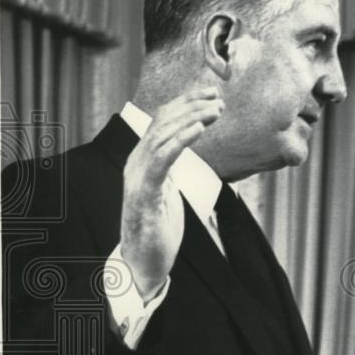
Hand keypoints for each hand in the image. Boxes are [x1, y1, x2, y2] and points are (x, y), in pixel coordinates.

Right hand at [120, 87, 223, 301]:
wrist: (142, 262)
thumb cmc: (158, 226)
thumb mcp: (167, 188)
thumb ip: (171, 166)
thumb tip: (185, 148)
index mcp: (142, 160)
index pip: (161, 120)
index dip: (185, 103)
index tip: (210, 92)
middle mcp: (136, 163)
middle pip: (162, 122)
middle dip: (191, 106)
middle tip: (218, 99)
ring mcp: (138, 177)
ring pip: (162, 135)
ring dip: (191, 118)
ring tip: (215, 110)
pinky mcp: (145, 194)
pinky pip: (161, 160)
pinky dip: (180, 140)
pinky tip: (198, 129)